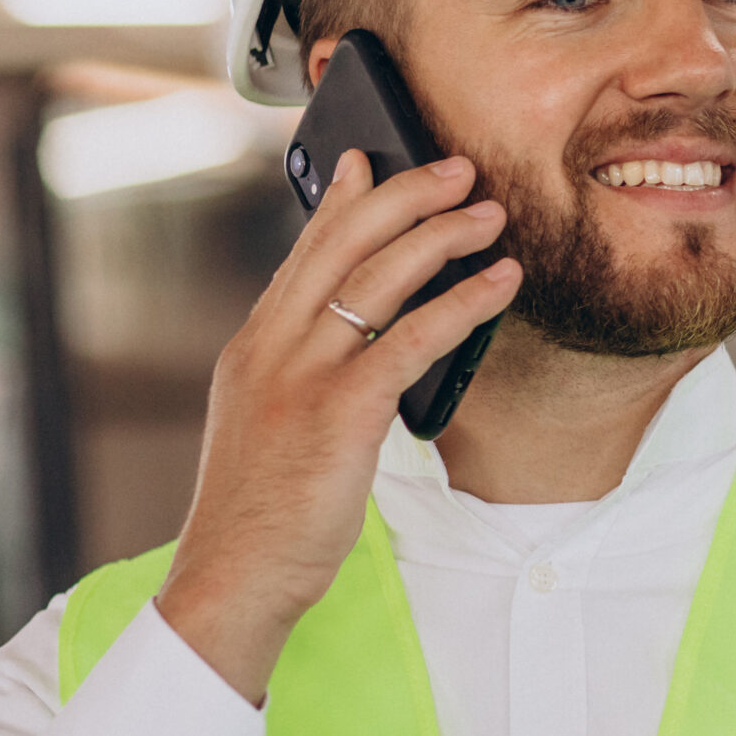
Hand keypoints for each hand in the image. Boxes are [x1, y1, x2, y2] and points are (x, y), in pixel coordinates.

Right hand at [155, 150, 521, 704]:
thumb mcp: (269, 424)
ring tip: (492, 215)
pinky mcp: (340, 411)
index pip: (304, 253)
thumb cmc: (263, 511)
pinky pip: (413, 336)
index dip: (342, 200)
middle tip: (458, 170)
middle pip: (343, 244)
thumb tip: (358, 341)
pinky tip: (501, 283)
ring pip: (380, 277)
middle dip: (406, 196)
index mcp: (253, 347)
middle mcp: (271, 347)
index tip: (370, 159)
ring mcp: (301, 375)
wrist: (233, 576)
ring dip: (445, 236)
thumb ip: (304, 373)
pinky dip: (464, 302)